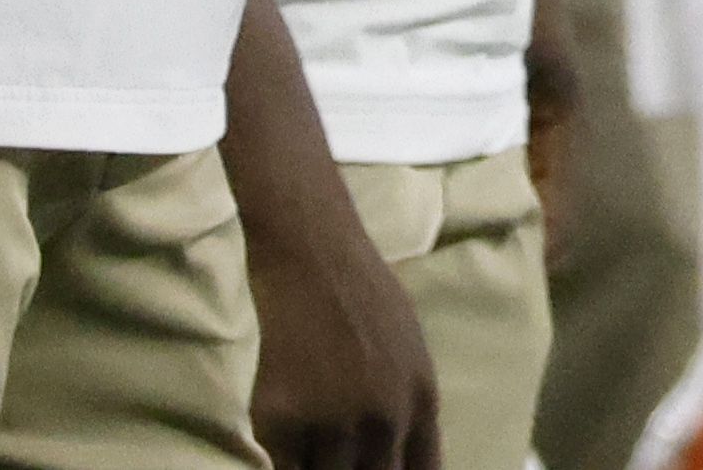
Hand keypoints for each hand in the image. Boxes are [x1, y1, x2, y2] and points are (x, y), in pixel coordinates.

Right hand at [246, 157, 438, 469]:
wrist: (312, 255)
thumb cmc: (361, 289)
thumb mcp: (409, 348)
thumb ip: (406, 403)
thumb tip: (398, 452)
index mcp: (421, 400)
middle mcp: (384, 420)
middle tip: (338, 460)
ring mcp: (334, 425)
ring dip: (316, 468)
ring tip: (310, 450)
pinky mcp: (282, 424)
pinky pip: (282, 468)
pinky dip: (282, 462)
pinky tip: (282, 443)